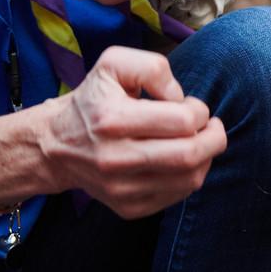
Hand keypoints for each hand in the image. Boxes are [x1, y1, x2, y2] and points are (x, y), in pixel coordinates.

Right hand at [37, 46, 226, 218]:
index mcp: (112, 119)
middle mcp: (114, 159)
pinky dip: (190, 176)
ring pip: (189, 180)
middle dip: (214, 137)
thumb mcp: (113, 63)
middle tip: (212, 126)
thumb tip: (180, 99)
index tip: (192, 106)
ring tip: (198, 141)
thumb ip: (153, 68)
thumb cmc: (93, 99)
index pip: (183, 121)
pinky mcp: (127, 207)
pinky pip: (177, 196)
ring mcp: (121, 188)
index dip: (199, 110)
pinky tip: (180, 160)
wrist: (56, 145)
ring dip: (206, 157)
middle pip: (190, 155)